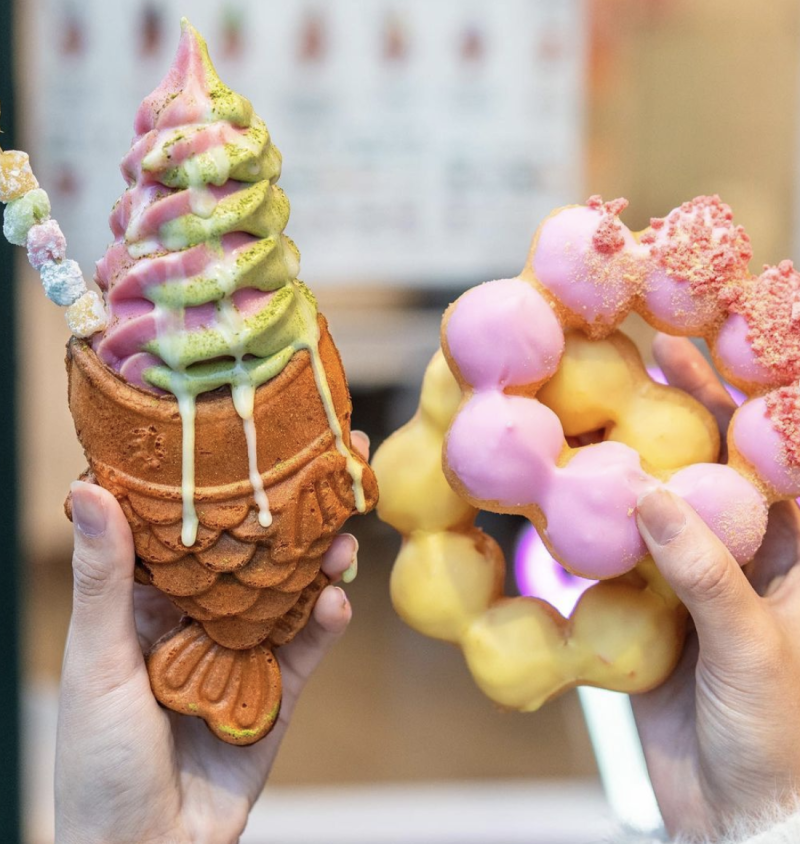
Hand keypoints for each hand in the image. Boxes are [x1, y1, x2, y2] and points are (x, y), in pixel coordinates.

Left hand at [55, 432, 367, 843]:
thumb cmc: (99, 763)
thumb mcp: (99, 660)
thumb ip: (105, 579)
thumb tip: (87, 487)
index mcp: (150, 599)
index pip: (192, 524)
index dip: (222, 478)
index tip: (251, 431)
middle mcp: (201, 615)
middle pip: (254, 549)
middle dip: (292, 509)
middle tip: (337, 461)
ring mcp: (242, 649)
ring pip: (290, 589)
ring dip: (320, 559)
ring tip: (345, 531)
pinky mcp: (277, 689)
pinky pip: (307, 645)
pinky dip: (326, 621)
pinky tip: (338, 600)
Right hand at [632, 336, 799, 838]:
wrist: (735, 820)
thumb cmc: (781, 739)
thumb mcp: (755, 646)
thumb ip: (705, 570)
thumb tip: (648, 496)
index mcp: (799, 551)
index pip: (775, 455)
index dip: (752, 394)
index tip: (720, 340)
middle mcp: (747, 553)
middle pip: (714, 462)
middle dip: (686, 406)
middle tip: (649, 347)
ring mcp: (696, 577)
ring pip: (661, 499)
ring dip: (630, 455)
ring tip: (598, 398)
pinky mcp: (652, 607)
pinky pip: (620, 552)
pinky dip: (596, 521)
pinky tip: (569, 487)